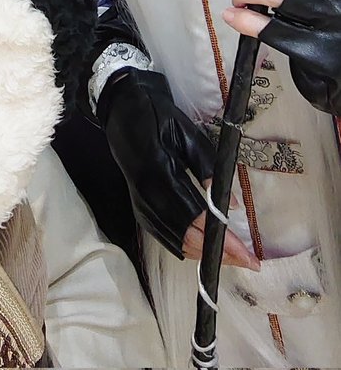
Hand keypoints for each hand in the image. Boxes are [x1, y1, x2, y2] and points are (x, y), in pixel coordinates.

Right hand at [98, 68, 257, 266]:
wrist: (121, 108)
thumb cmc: (155, 114)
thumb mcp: (186, 130)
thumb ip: (207, 166)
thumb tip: (231, 204)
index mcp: (157, 171)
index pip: (194, 214)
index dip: (220, 237)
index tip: (245, 253)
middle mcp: (145, 193)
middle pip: (185, 235)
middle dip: (218, 253)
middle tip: (247, 261)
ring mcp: (139, 203)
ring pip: (173, 241)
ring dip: (204, 253)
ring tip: (232, 257)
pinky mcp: (138, 206)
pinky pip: (162, 236)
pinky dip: (184, 247)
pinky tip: (202, 249)